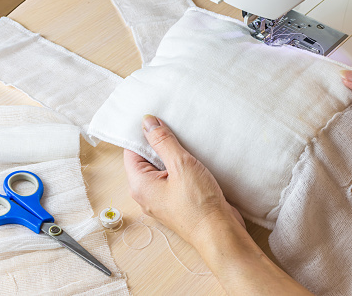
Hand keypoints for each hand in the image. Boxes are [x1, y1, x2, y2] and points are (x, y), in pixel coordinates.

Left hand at [124, 114, 243, 245]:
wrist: (219, 232)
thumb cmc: (198, 205)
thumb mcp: (181, 164)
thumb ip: (163, 142)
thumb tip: (148, 122)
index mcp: (139, 184)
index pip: (131, 151)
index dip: (143, 134)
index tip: (156, 120)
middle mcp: (146, 193)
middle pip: (146, 159)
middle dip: (159, 144)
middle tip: (174, 128)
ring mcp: (162, 199)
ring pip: (162, 169)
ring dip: (173, 156)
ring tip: (187, 143)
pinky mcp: (177, 202)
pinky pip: (174, 179)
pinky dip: (182, 168)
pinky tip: (195, 160)